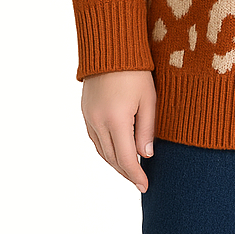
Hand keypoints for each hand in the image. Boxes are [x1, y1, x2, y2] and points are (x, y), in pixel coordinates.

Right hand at [81, 70, 155, 193]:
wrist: (110, 48)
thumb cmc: (135, 70)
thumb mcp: (149, 98)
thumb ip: (147, 129)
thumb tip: (146, 155)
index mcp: (116, 120)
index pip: (126, 158)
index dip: (135, 175)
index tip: (144, 186)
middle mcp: (98, 123)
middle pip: (112, 158)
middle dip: (126, 172)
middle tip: (139, 181)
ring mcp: (89, 118)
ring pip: (101, 150)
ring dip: (115, 162)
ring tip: (130, 169)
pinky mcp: (85, 112)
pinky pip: (95, 139)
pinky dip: (106, 149)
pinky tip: (116, 150)